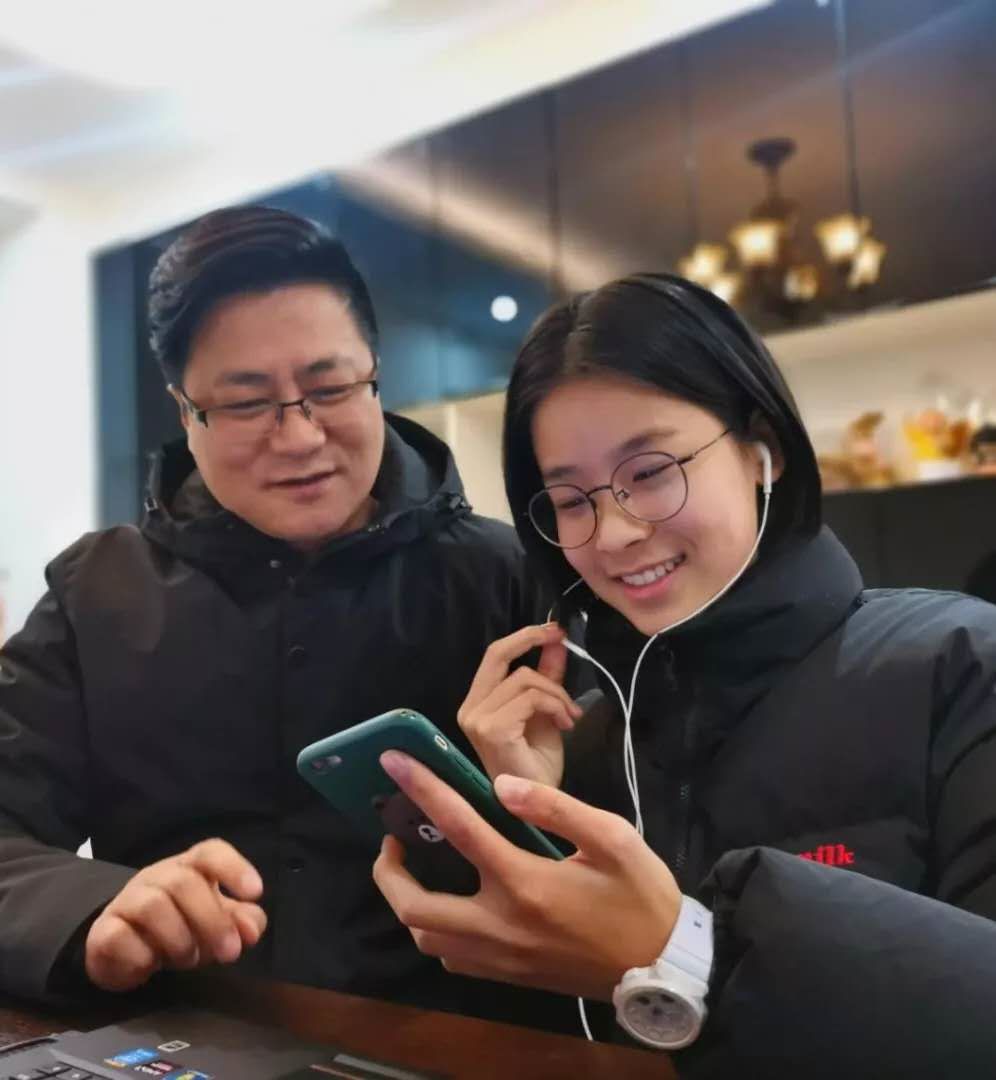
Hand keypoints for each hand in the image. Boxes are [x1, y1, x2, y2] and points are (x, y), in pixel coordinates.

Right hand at [85, 839, 266, 991]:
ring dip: (178, 938)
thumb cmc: (182, 926)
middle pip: (184, 882)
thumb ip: (241, 923)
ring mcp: (127, 899)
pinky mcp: (103, 930)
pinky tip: (151, 965)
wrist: (125, 949)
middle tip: (228, 952)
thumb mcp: (217, 923)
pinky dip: (142, 955)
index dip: (234, 867)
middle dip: (211, 920)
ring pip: (153, 905)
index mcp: (190, 867)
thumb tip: (252, 930)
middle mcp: (157, 876)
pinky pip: (119, 936)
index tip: (255, 892)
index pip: (210, 852)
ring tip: (187, 959)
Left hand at [373, 751, 680, 1001]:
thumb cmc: (641, 896)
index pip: (457, 827)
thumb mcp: (613, 838)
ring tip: (415, 867)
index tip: (394, 762)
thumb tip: (501, 783)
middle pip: (415, 904)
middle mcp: (501, 924)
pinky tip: (451, 904)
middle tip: (395, 836)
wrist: (664, 968)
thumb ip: (554, 807)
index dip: (421, 788)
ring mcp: (501, 957)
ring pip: (426, 936)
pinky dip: (435, 929)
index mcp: (525, 881)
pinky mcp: (509, 976)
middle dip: (389, 868)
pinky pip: (451, 957)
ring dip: (407, 900)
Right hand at [458, 624, 581, 787]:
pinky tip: (565, 724)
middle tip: (559, 637)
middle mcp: (470, 708)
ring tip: (570, 716)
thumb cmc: (537, 766)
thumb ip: (548, 676)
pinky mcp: (492, 730)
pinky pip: (531, 698)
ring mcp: (477, 719)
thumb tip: (556, 640)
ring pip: (524, 678)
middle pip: (498, 653)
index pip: (495, 655)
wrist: (539, 808)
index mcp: (478, 703)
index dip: (525, 636)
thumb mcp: (546, 710)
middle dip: (531, 638)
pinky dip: (555, 705)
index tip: (554, 630)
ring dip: (557, 692)